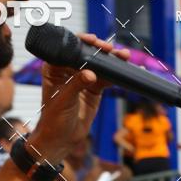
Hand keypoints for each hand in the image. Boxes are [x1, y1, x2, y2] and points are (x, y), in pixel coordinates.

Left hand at [30, 34, 129, 165]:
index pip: (67, 49)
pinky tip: (127, 70)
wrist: (61, 139)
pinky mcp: (94, 89)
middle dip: (99, 49)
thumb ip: (76, 84)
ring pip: (99, 64)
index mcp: (54, 68)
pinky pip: (107, 78)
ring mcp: (83, 78)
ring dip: (111, 60)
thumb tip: (91, 74)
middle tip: (109, 49)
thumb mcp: (64, 100)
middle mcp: (68, 70)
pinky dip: (116, 75)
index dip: (80, 42)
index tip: (91, 41)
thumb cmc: (54, 119)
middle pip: (86, 53)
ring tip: (123, 55)